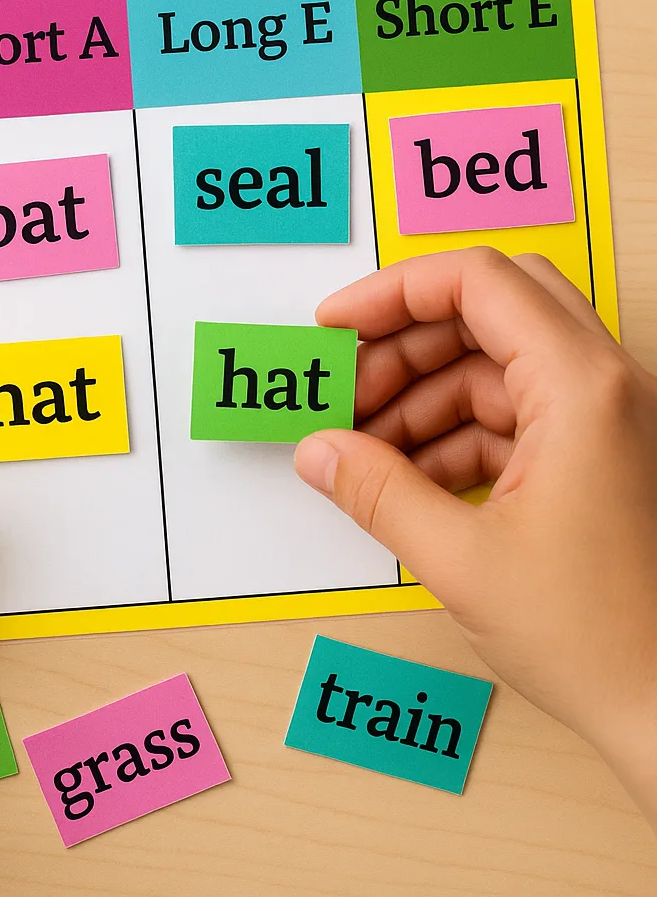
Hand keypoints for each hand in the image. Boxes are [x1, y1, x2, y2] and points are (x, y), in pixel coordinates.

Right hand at [294, 247, 656, 824]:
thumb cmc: (602, 640)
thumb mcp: (463, 560)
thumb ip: (377, 493)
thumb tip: (318, 451)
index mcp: (581, 387)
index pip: (476, 281)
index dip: (391, 292)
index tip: (334, 325)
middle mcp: (601, 386)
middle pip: (486, 314)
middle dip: (404, 347)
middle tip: (344, 393)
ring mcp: (600, 421)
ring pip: (493, 368)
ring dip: (420, 399)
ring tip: (364, 452)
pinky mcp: (592, 458)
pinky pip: (507, 417)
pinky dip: (450, 437)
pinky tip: (407, 481)